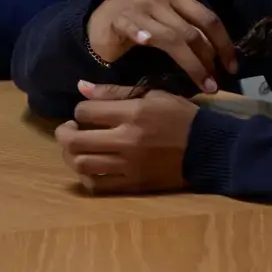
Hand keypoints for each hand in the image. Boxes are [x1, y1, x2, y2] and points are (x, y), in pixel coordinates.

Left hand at [55, 81, 199, 193]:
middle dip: (65, 133)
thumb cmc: (179, 116)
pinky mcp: (133, 185)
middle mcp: (127, 140)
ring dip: (72, 155)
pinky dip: (86, 176)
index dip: (80, 110)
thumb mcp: (153, 94)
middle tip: (70, 129)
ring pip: (82, 164)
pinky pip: (97, 185)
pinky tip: (91, 167)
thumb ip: (115, 92)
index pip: (85, 111)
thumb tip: (81, 87)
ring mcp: (129, 166)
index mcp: (134, 113)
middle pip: (75, 141)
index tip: (86, 112)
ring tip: (78, 148)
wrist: (206, 148)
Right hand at [86, 0, 237, 92]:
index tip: (231, 67)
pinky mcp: (120, 19)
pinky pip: (135, 29)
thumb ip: (189, 32)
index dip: (223, 44)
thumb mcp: (168, 21)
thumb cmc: (141, 23)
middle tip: (215, 83)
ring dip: (190, 64)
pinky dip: (142, 34)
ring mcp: (139, 7)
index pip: (208, 18)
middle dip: (208, 59)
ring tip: (202, 84)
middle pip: (192, 31)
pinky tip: (146, 43)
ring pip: (171, 37)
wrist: (101, 18)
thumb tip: (220, 57)